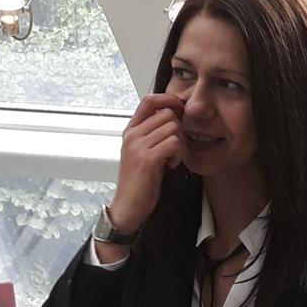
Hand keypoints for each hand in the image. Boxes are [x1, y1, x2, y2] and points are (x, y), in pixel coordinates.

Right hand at [109, 92, 185, 233]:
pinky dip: (179, 154)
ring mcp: (138, 146)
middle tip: (175, 147)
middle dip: (178, 129)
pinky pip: (174, 143)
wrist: (127, 207)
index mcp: (130, 131)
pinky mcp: (148, 159)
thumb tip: (172, 116)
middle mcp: (132, 135)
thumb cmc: (137, 182)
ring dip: (179, 144)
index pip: (148, 100)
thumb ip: (150, 134)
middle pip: (167, 114)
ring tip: (171, 158)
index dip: (168, 100)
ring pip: (173, 127)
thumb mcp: (139, 152)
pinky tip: (171, 165)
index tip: (179, 111)